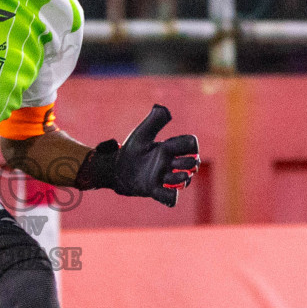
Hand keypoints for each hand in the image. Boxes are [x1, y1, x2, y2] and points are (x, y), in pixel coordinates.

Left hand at [76, 104, 199, 206]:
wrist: (114, 168)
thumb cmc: (131, 151)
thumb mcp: (142, 135)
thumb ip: (153, 122)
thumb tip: (164, 109)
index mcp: (169, 148)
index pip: (190, 145)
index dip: (190, 145)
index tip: (175, 145)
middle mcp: (170, 164)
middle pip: (192, 163)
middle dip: (189, 163)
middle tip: (176, 163)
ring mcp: (164, 178)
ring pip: (184, 180)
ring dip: (183, 178)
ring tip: (177, 176)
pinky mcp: (155, 190)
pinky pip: (170, 198)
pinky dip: (171, 197)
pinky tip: (166, 192)